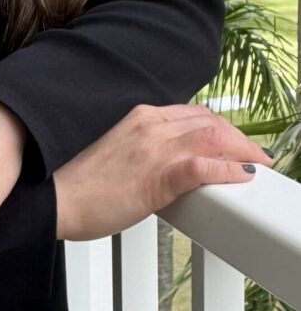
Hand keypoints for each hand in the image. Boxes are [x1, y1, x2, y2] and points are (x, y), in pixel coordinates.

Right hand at [53, 103, 274, 240]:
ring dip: (241, 151)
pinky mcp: (156, 175)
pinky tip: (241, 176)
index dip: (220, 126)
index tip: (234, 140)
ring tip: (256, 165)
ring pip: (212, 137)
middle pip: (208, 121)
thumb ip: (145, 147)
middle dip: (238, 137)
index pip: (192, 113)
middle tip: (254, 155)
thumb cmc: (80, 183)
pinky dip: (228, 170)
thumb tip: (172, 162)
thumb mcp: (118, 152)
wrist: (56, 198)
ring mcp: (153, 148)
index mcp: (139, 117)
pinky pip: (203, 167)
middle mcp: (148, 124)